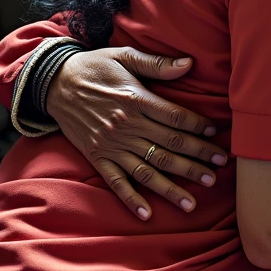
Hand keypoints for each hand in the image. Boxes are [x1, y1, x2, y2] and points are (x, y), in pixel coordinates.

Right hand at [46, 48, 227, 220]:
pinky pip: (116, 182)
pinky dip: (131, 199)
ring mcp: (111, 145)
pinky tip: (147, 214)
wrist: (53, 83)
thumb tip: (189, 63)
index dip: (198, 127)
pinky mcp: (97, 157)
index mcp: (136, 100)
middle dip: (196, 160)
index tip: (216, 135)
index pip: (176, 118)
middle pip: (168, 146)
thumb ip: (157, 63)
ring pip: (147, 170)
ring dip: (171, 187)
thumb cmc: (95, 66)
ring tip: (193, 202)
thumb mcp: (125, 56)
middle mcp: (126, 126)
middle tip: (217, 171)